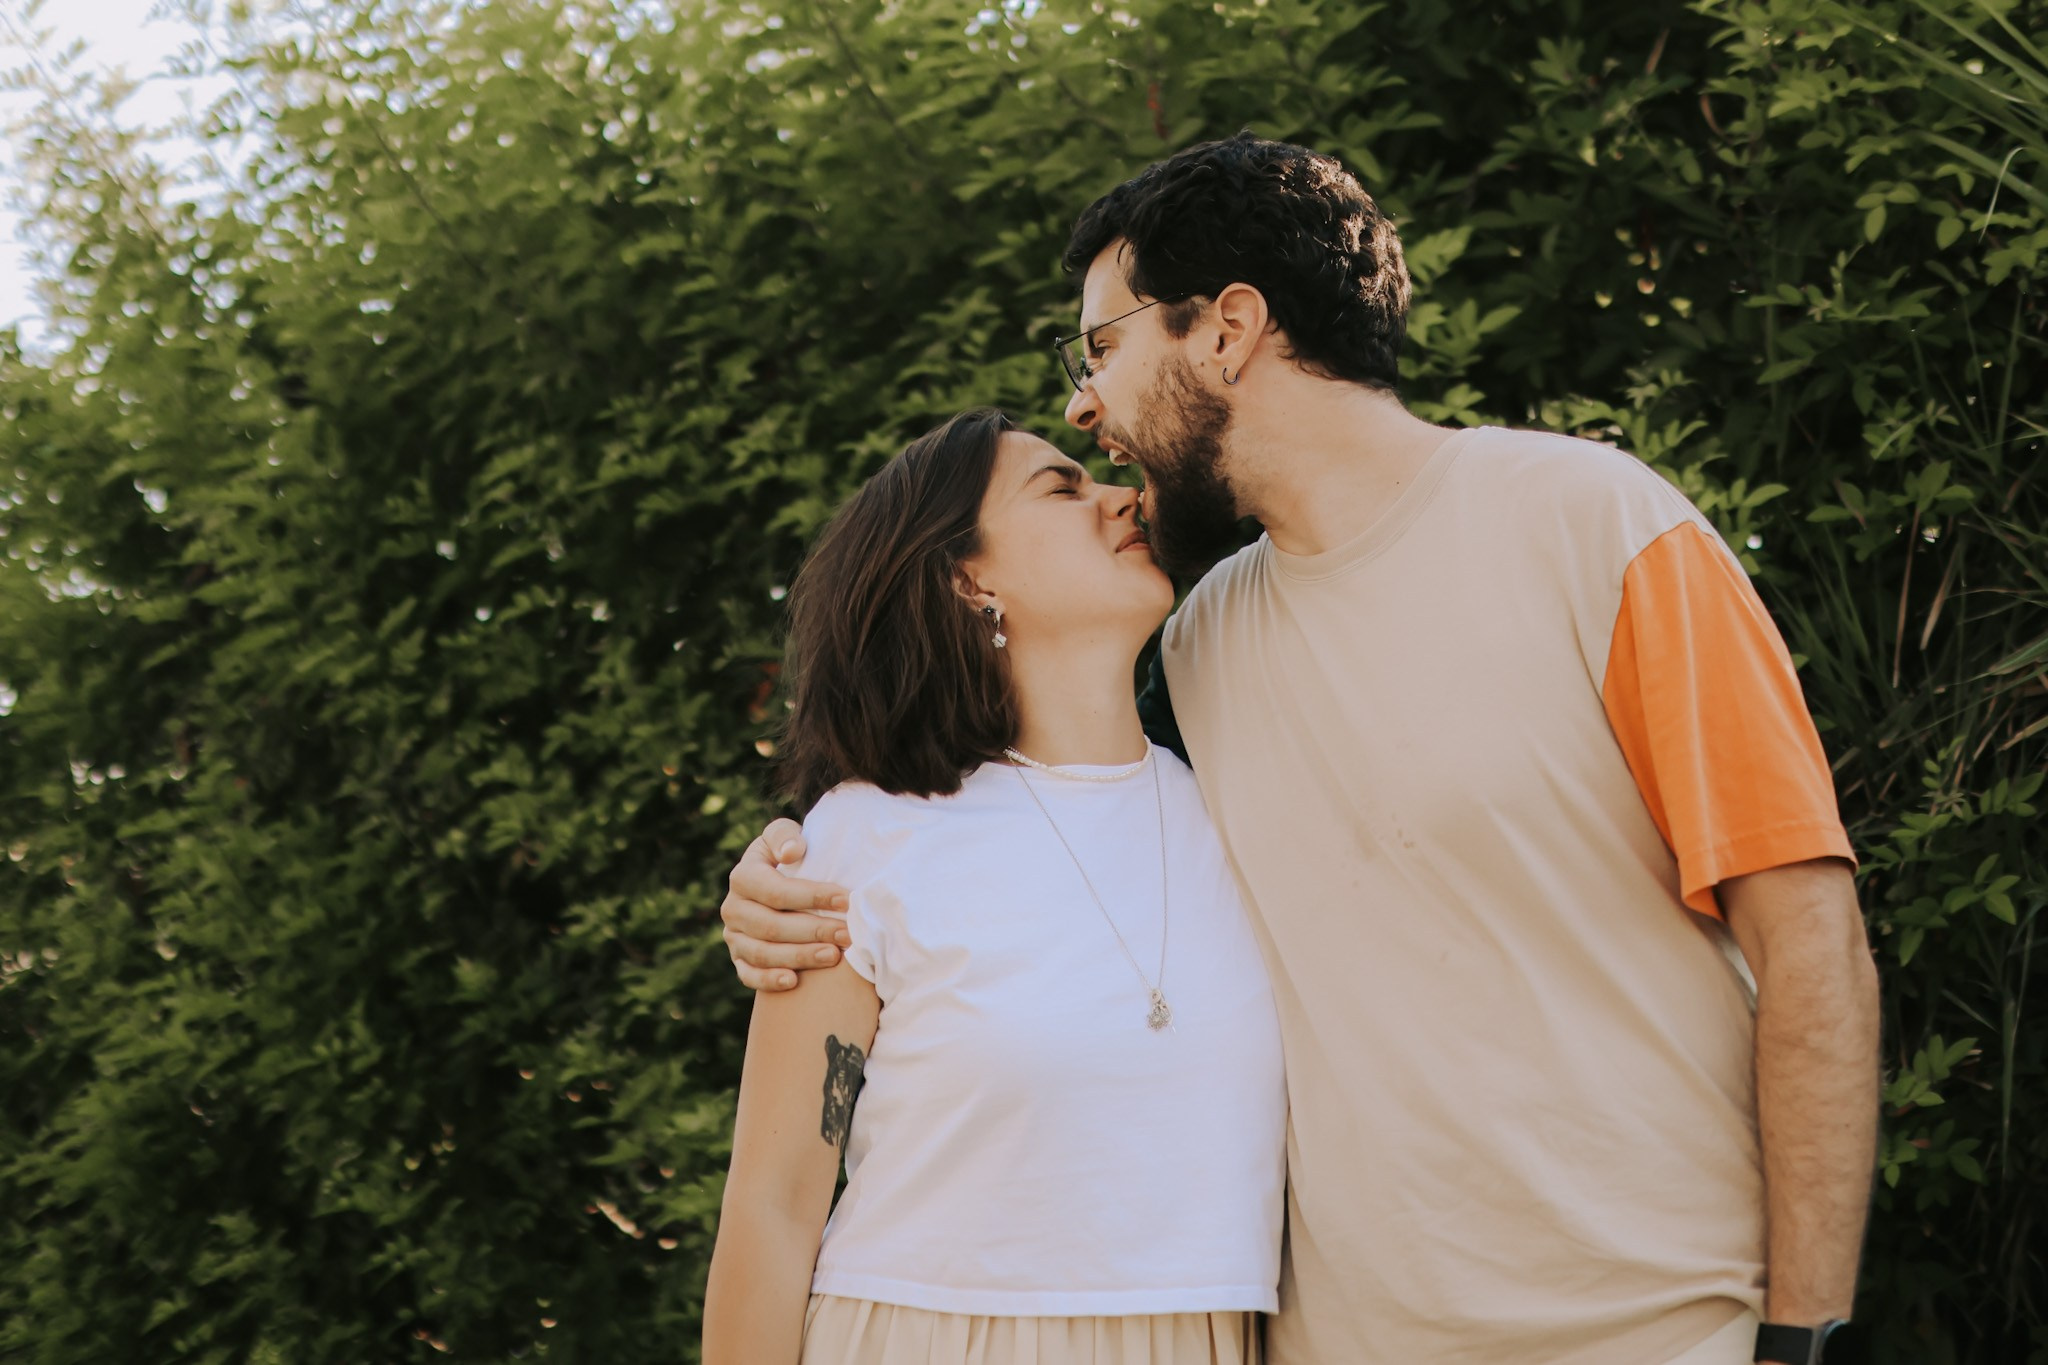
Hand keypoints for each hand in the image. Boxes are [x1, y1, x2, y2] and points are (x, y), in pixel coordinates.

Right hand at [720, 818, 852, 990]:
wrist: (779, 884)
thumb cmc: (791, 857)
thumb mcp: (785, 837)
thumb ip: (785, 836)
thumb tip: (792, 852)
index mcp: (742, 876)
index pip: (776, 891)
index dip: (812, 897)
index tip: (847, 901)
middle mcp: (732, 908)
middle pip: (771, 926)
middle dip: (813, 931)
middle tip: (847, 934)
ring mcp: (733, 936)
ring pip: (762, 953)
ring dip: (799, 957)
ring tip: (833, 956)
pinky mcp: (739, 959)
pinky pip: (749, 975)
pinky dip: (769, 980)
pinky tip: (793, 982)